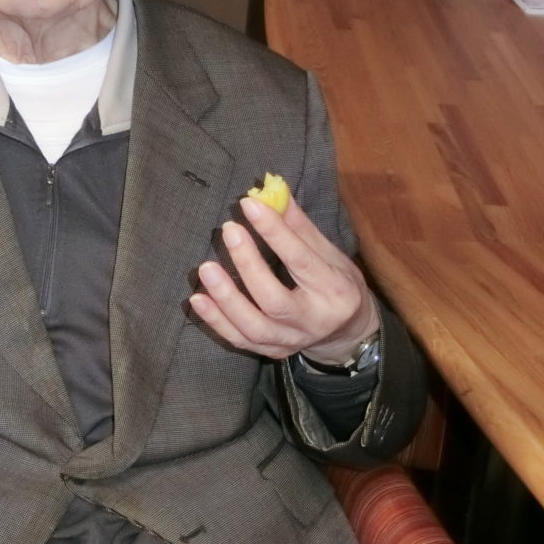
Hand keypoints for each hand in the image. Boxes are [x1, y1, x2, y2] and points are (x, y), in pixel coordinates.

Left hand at [190, 195, 378, 364]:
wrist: (346, 334)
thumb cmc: (336, 285)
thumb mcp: (330, 254)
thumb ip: (299, 226)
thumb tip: (272, 190)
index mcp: (334, 291)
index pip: (300, 260)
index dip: (274, 232)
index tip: (248, 204)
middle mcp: (313, 321)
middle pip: (275, 299)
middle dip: (248, 265)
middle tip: (229, 231)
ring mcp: (291, 341)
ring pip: (254, 327)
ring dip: (226, 299)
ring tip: (205, 268)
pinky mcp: (272, 353)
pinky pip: (240, 341)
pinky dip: (216, 322)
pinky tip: (198, 299)